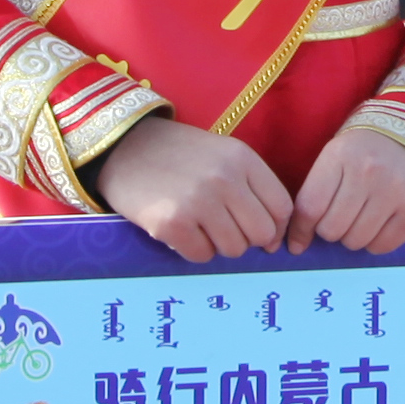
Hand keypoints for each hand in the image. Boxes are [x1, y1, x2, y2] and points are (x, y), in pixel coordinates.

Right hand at [93, 114, 292, 263]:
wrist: (123, 147)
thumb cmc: (178, 155)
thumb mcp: (222, 154)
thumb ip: (251, 187)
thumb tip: (274, 239)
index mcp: (242, 158)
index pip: (282, 208)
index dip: (275, 228)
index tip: (263, 235)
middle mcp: (224, 179)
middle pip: (261, 233)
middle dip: (246, 238)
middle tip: (223, 228)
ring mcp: (197, 201)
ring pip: (234, 249)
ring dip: (218, 245)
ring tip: (199, 225)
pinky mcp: (171, 223)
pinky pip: (202, 256)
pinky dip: (193, 249)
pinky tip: (180, 230)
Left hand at [292, 125, 404, 255]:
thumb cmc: (365, 150)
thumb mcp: (335, 158)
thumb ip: (314, 194)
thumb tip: (297, 245)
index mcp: (341, 156)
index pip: (310, 207)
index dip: (300, 230)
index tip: (297, 243)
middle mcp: (369, 172)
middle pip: (332, 229)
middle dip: (331, 230)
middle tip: (340, 217)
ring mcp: (396, 191)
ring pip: (357, 241)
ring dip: (353, 236)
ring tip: (361, 218)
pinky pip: (383, 246)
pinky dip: (376, 242)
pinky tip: (379, 225)